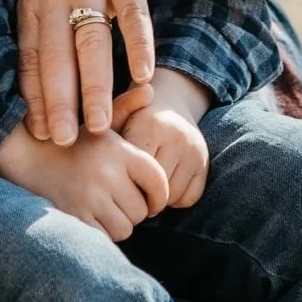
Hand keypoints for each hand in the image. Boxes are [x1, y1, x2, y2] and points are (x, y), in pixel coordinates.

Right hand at [0, 123, 168, 241]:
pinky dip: (101, 233)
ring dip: (117, 223)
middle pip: (142, 210)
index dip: (159, 195)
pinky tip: (89, 217)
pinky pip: (105, 238)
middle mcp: (106, 173)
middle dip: (133, 210)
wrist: (25, 155)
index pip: (158, 180)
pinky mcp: (75, 218)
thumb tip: (149, 89)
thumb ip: (126, 107)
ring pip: (125, 228)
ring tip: (101, 207)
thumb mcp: (97, 122)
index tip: (151, 199)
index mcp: (117, 149)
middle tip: (116, 200)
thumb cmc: (70, 140)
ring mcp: (90, 198)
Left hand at [17, 0, 258, 145]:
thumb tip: (42, 88)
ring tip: (101, 124)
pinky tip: (143, 74)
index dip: (33, 97)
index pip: (29, 56)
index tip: (39, 136)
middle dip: (59, 101)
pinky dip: (137, 43)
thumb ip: (48, 26)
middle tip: (65, 143)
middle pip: (55, 54)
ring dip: (96, 85)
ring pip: (91, 40)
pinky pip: (131, 11)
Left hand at [119, 70, 211, 209]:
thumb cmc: (134, 116)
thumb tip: (97, 130)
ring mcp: (194, 152)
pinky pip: (188, 199)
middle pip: (153, 187)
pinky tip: (163, 187)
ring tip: (144, 188)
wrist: (170, 103)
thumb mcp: (118, 117)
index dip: (122, 179)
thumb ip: (107, 126)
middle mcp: (177, 137)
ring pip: (171, 196)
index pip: (134, 171)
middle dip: (139, 192)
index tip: (114, 178)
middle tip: (128, 189)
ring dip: (157, 199)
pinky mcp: (205, 164)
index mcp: (151, 124)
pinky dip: (175, 199)